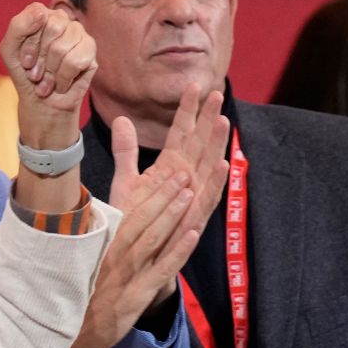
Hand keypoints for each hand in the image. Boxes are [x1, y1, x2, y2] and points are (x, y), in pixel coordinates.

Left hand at [0, 3, 96, 146]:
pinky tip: (60, 83)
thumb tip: (42, 11)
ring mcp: (80, 34)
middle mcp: (63, 20)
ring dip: (50, 70)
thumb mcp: (9, 49)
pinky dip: (63, 77)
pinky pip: (76, 61)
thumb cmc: (25, 73)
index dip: (30, 42)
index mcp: (43, 15)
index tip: (25, 60)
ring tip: (47, 79)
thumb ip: (18, 25)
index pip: (38, 13)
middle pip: (53, 27)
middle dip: (41, 57)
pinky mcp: (91, 52)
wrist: (39, 102)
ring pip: (63, 46)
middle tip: (37, 71)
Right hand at [53, 166, 200, 347]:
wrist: (60, 336)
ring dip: (173, 213)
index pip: (129, 211)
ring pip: (155, 237)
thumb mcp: (75, 263)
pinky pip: (163, 269)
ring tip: (190, 192)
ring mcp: (127, 274)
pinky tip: (194, 234)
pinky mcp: (137, 295)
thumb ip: (93, 239)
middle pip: (145, 218)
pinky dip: (179, 250)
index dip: (151, 192)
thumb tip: (102, 217)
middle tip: (184, 173)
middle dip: (166, 194)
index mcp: (101, 244)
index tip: (166, 172)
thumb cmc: (69, 297)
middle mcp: (115, 254)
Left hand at [108, 84, 229, 300]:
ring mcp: (192, 202)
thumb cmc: (133, 220)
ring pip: (208, 169)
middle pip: (199, 146)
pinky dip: (215, 186)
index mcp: (171, 170)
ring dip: (217, 146)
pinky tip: (223, 167)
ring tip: (224, 121)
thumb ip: (126, 152)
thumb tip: (123, 120)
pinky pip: (207, 201)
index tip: (194, 86)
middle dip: (208, 120)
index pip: (180, 134)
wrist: (135, 261)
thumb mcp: (126, 182)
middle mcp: (186, 183)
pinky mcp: (192, 223)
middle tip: (217, 93)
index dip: (187, 111)